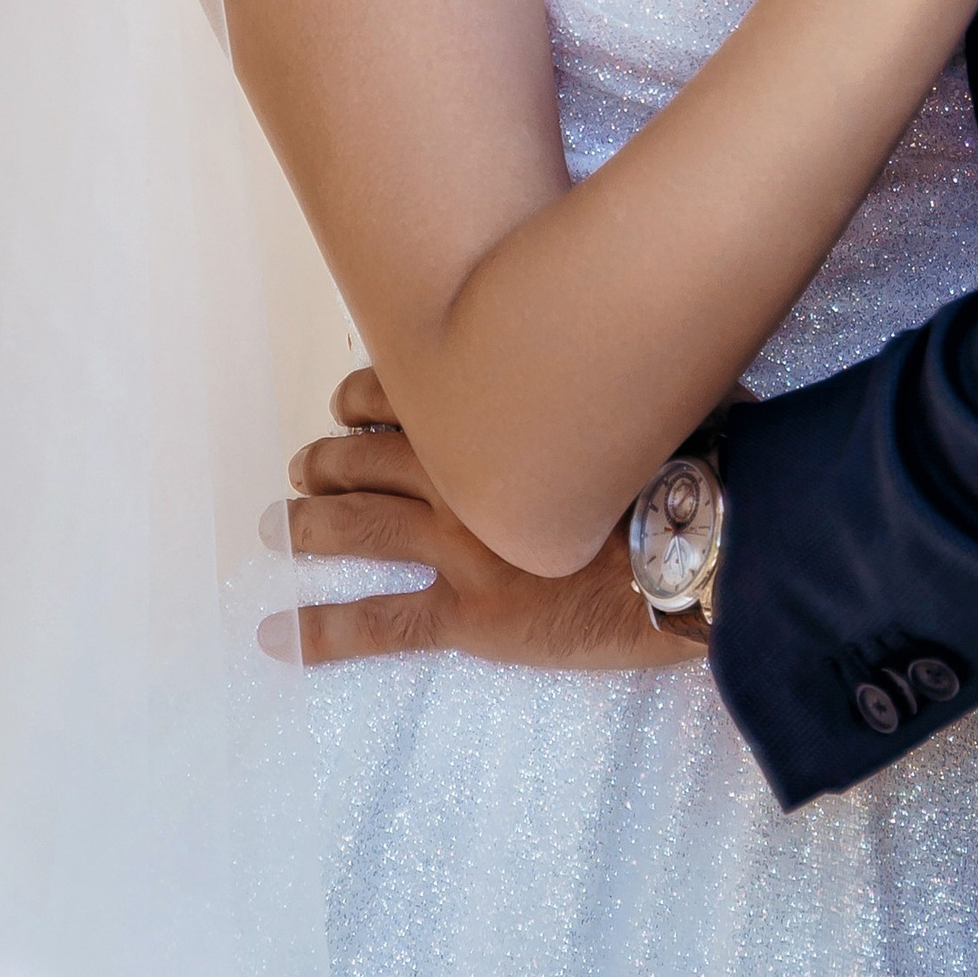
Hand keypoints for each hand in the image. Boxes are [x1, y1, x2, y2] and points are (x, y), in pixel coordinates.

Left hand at [267, 370, 706, 672]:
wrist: (702, 548)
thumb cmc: (691, 461)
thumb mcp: (648, 391)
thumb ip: (607, 374)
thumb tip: (626, 340)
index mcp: (496, 415)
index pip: (401, 391)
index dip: (362, 395)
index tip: (346, 400)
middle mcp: (462, 474)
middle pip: (366, 459)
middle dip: (326, 461)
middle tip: (303, 466)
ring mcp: (460, 546)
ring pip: (357, 529)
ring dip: (309, 525)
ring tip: (280, 524)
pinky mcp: (471, 614)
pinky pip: (379, 624)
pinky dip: (320, 631)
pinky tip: (275, 636)